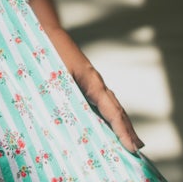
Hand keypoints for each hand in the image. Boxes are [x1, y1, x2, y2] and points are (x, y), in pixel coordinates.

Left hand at [43, 25, 145, 154]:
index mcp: (92, 83)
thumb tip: (67, 123)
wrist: (44, 31)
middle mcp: (96, 83)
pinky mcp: (83, 81)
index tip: (133, 148)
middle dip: (128, 130)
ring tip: (129, 141)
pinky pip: (99, 102)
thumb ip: (63, 97)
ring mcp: (91, 82)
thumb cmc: (48, 53)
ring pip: (110, 106)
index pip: (113, 112)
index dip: (123, 131)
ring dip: (120, 124)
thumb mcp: (54, 78)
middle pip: (117, 110)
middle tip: (138, 150)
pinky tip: (105, 124)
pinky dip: (107, 116)